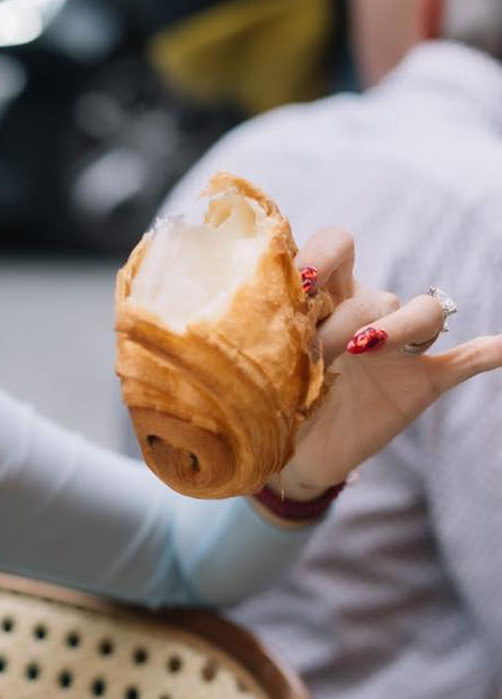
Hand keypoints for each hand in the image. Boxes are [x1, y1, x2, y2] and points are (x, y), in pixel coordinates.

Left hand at [273, 229, 501, 498]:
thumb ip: (255, 342)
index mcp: (323, 298)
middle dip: (344, 313)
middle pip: (373, 288)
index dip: (319, 256)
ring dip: (397, 327)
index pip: (335, 247)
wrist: (294, 452)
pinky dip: (487, 352)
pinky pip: (465, 360)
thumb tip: (222, 334)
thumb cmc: (268, 398)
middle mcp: (365, 312)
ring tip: (362, 350)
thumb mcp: (254, 368)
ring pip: (423, 313)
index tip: (292, 287)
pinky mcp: (422, 381)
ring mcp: (398, 348)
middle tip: (311, 349)